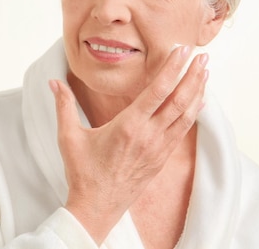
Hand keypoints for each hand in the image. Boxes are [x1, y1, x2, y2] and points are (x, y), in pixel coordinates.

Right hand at [49, 46, 207, 243]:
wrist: (97, 207)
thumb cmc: (83, 172)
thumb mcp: (69, 136)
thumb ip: (63, 105)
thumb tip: (53, 82)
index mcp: (128, 127)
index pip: (157, 92)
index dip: (172, 69)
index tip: (182, 51)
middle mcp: (149, 136)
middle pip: (179, 101)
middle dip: (192, 76)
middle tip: (202, 56)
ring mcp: (158, 149)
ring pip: (186, 116)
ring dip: (197, 92)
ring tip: (205, 73)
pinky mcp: (161, 159)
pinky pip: (182, 131)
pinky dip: (192, 114)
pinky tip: (197, 103)